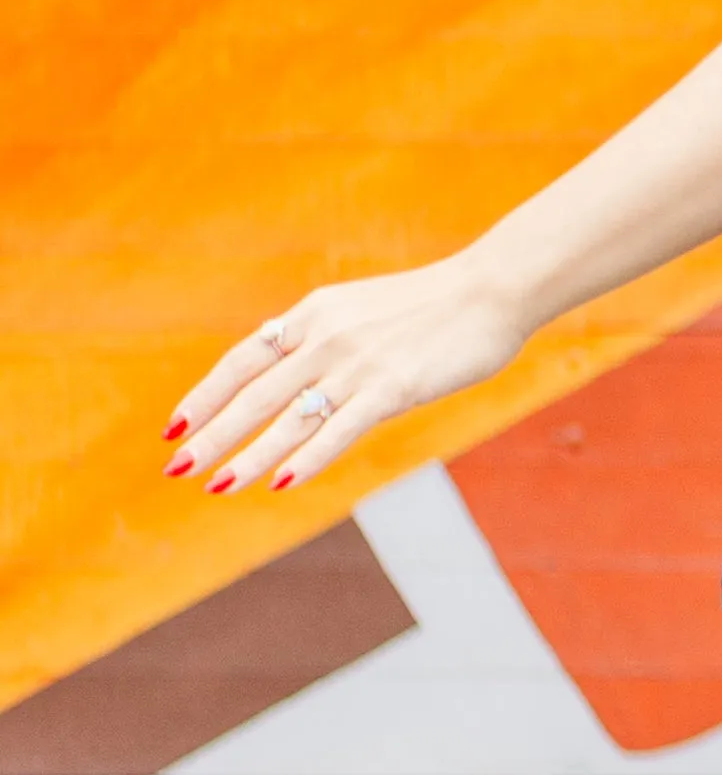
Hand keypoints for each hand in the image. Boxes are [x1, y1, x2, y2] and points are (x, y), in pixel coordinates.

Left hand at [164, 257, 528, 499]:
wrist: (492, 289)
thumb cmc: (435, 304)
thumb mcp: (363, 309)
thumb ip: (326, 338)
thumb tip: (292, 373)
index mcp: (314, 314)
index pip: (243, 359)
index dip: (206, 394)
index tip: (176, 426)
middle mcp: (326, 337)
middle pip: (254, 394)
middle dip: (212, 435)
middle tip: (178, 467)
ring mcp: (358, 363)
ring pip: (289, 418)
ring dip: (249, 456)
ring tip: (217, 486)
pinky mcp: (393, 387)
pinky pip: (340, 430)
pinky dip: (308, 459)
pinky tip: (282, 483)